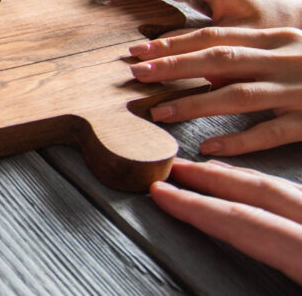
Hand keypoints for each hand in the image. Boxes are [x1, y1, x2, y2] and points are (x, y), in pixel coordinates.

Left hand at [129, 26, 301, 154]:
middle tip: (137, 73)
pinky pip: (270, 133)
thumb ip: (248, 56)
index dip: (174, 44)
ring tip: (159, 113)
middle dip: (174, 66)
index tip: (138, 51)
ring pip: (238, 95)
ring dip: (194, 104)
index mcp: (276, 39)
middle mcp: (284, 60)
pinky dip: (238, 140)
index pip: (215, 37)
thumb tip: (200, 68)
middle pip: (220, 60)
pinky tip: (208, 147)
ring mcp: (298, 90)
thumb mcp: (289, 51)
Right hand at [151, 159, 301, 283]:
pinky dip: (271, 190)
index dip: (198, 207)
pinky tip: (258, 191)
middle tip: (176, 168)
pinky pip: (301, 197)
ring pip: (286, 188)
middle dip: (213, 178)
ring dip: (240, 178)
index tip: (164, 194)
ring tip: (208, 170)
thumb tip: (210, 280)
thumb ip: (255, 288)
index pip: (245, 222)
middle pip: (264, 191)